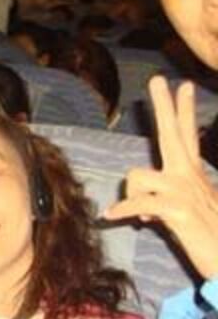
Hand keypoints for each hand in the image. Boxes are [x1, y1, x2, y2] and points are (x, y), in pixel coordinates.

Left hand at [105, 76, 217, 278]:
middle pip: (173, 134)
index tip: (183, 85)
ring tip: (143, 217)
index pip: (186, 136)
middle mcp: (188, 177)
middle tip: (157, 79)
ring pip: (138, 175)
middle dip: (165, 106)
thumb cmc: (206, 239)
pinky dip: (121, 211)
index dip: (183, 111)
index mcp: (191, 175)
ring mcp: (184, 191)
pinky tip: (111, 217)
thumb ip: (161, 204)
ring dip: (131, 197)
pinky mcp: (178, 209)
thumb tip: (141, 211)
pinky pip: (138, 202)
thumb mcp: (181, 216)